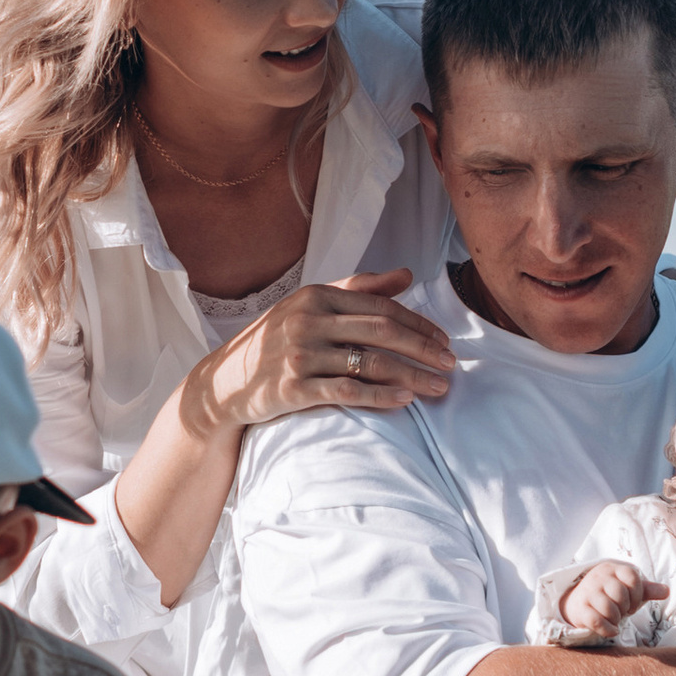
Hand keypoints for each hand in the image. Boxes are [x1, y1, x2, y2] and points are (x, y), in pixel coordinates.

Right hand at [196, 269, 454, 432]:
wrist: (223, 383)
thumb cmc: (275, 342)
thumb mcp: (310, 307)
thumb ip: (358, 289)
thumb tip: (407, 274)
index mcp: (315, 296)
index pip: (380, 307)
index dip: (418, 324)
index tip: (444, 341)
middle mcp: (307, 320)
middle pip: (382, 332)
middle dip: (423, 349)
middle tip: (452, 365)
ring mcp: (298, 354)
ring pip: (370, 363)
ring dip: (412, 376)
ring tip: (439, 387)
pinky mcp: (292, 388)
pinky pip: (347, 391)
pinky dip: (381, 396)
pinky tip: (404, 401)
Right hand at [557, 558, 663, 639]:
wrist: (580, 601)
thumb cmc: (610, 594)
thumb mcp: (630, 589)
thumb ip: (648, 590)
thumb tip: (667, 591)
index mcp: (613, 568)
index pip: (632, 577)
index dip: (637, 594)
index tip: (634, 603)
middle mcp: (599, 577)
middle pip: (620, 594)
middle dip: (625, 608)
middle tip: (622, 611)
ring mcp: (587, 592)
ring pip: (608, 609)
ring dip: (616, 619)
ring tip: (615, 618)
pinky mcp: (580, 608)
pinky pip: (596, 621)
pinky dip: (608, 630)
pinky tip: (612, 630)